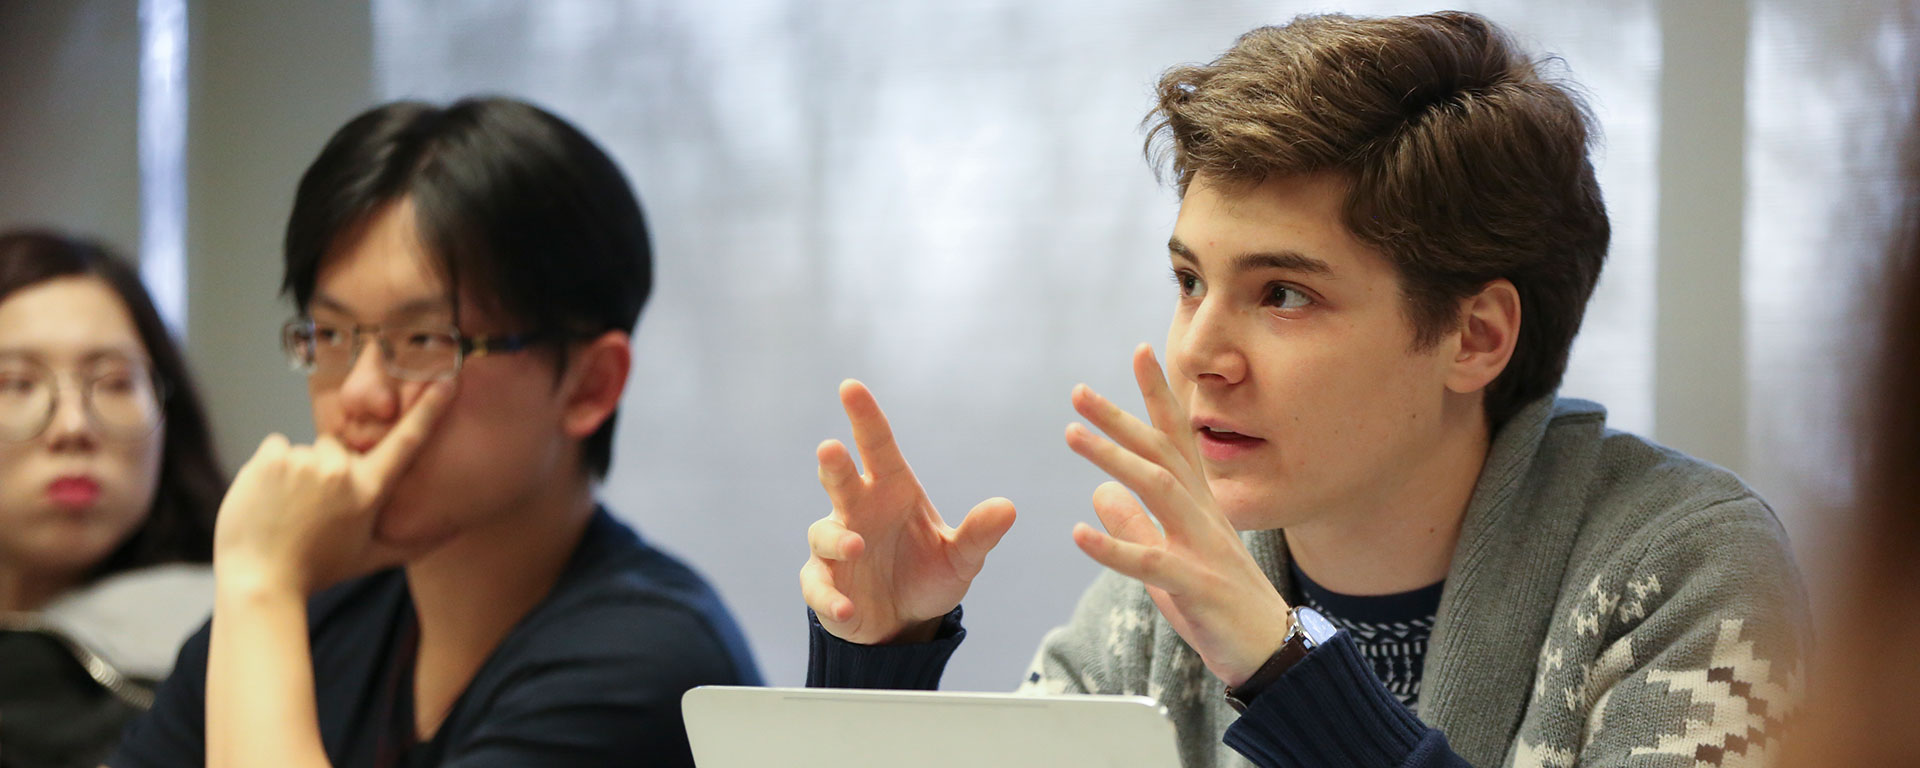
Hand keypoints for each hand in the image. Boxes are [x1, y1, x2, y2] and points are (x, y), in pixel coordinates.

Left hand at [212, 381, 453, 596]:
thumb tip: (451, 534)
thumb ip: (412, 544)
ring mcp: (305, 462)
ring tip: (287, 508)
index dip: (428, 410)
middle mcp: (341, 471)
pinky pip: (276, 446)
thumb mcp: (369, 559)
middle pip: (338, 447)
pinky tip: (268, 497)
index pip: (406, 442)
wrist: (259, 582)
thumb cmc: (316, 571)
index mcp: (369, 491)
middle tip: (312, 508)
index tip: (445, 382)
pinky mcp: (272, 458)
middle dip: (328, 468)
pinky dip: (271, 467)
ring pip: (305, 450)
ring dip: (297, 471)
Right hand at [800, 379, 1016, 644]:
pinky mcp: (824, 583)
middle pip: (840, 480)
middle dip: (834, 465)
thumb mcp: (961, 558)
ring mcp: (836, 547)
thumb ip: (979, 534)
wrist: (905, 621)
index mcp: (891, 490)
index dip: (864, 417)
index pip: (876, 445)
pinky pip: (819, 586)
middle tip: (831, 449)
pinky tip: (848, 607)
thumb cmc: (929, 574)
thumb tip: (1008, 508)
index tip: (851, 387)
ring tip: (857, 546)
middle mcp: (858, 510)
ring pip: (825, 533)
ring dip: (838, 538)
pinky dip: (829, 596)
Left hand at [1064, 344, 1292, 685]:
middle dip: (1121, 418)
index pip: (1176, 440)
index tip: (1140, 352)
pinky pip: (1152, 561)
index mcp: (1200, 505)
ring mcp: (1203, 547)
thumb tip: (1099, 493)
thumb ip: (1136, 527)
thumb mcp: (1169, 561)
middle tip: (1079, 392)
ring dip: (1114, 459)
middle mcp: (1204, 515)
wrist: (1273, 653)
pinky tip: (1079, 533)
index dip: (1158, 396)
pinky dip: (1114, 546)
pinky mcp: (1197, 585)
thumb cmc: (1222, 605)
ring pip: (1159, 490)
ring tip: (1072, 436)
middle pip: (1162, 453)